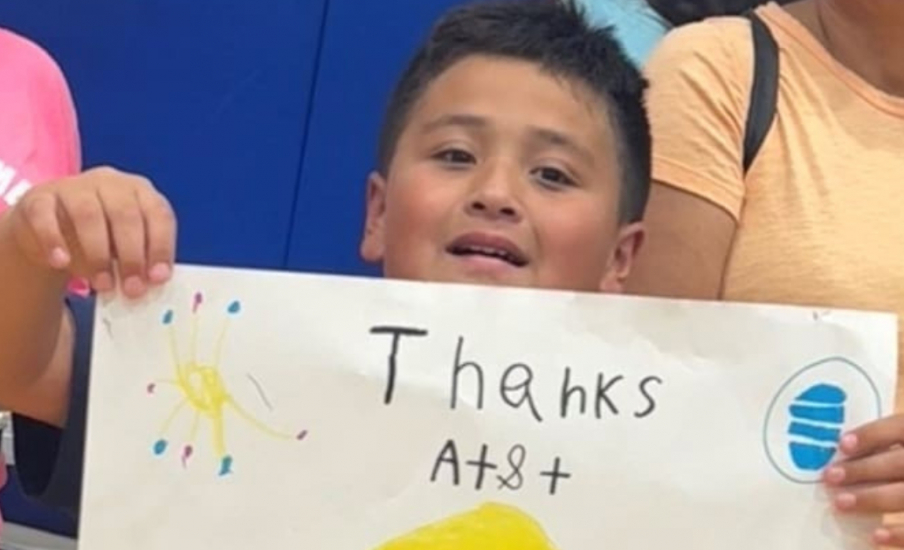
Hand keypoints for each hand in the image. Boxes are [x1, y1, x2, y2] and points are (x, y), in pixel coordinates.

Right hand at [9, 166, 176, 298]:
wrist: (51, 225)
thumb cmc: (101, 237)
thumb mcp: (124, 247)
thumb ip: (138, 261)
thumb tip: (146, 286)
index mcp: (140, 192)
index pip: (158, 214)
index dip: (161, 247)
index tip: (158, 278)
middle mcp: (110, 183)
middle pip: (125, 214)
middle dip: (132, 256)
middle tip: (132, 289)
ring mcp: (73, 187)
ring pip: (88, 214)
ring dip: (98, 254)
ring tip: (103, 285)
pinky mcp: (40, 199)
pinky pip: (45, 217)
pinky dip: (54, 241)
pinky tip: (61, 263)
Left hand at [824, 414, 903, 545]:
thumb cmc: (901, 455)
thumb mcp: (900, 440)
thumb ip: (881, 442)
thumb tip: (837, 453)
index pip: (898, 427)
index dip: (871, 435)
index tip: (842, 445)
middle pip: (899, 463)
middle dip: (864, 470)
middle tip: (830, 476)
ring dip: (872, 499)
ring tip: (840, 502)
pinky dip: (899, 533)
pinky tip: (875, 535)